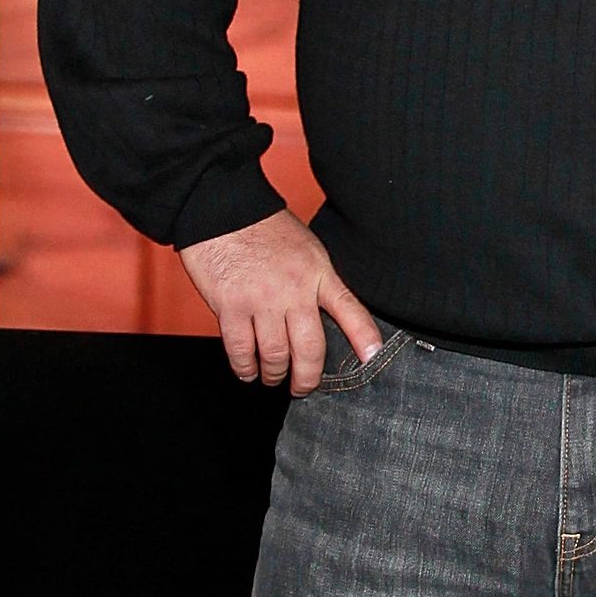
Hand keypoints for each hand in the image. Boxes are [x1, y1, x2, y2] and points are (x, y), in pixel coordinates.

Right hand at [178, 209, 382, 395]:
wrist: (223, 209)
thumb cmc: (264, 227)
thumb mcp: (307, 248)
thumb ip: (317, 281)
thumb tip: (325, 315)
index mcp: (317, 273)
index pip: (349, 309)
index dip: (364, 337)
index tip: (372, 357)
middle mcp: (294, 290)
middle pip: (310, 348)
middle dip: (308, 378)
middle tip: (304, 387)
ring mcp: (262, 300)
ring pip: (275, 356)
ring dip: (275, 374)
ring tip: (273, 377)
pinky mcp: (231, 307)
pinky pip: (241, 350)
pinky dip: (245, 367)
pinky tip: (248, 370)